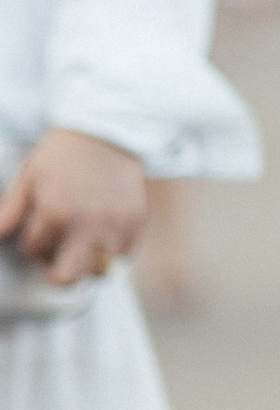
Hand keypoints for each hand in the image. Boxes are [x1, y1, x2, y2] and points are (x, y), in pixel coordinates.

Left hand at [0, 128, 148, 283]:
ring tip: (81, 248)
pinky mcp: (136, 223)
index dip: (31, 244)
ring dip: (86, 264)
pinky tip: (103, 235)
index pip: (33, 250)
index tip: (37, 232)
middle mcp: (86, 225)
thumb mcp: (29, 178)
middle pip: (67, 278)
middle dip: (56, 275)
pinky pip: (123, 256)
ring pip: (97, 271)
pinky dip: (112, 252)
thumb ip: (9, 212)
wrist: (107, 132)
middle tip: (54, 266)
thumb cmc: (62, 155)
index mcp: (56, 212)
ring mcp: (114, 226)